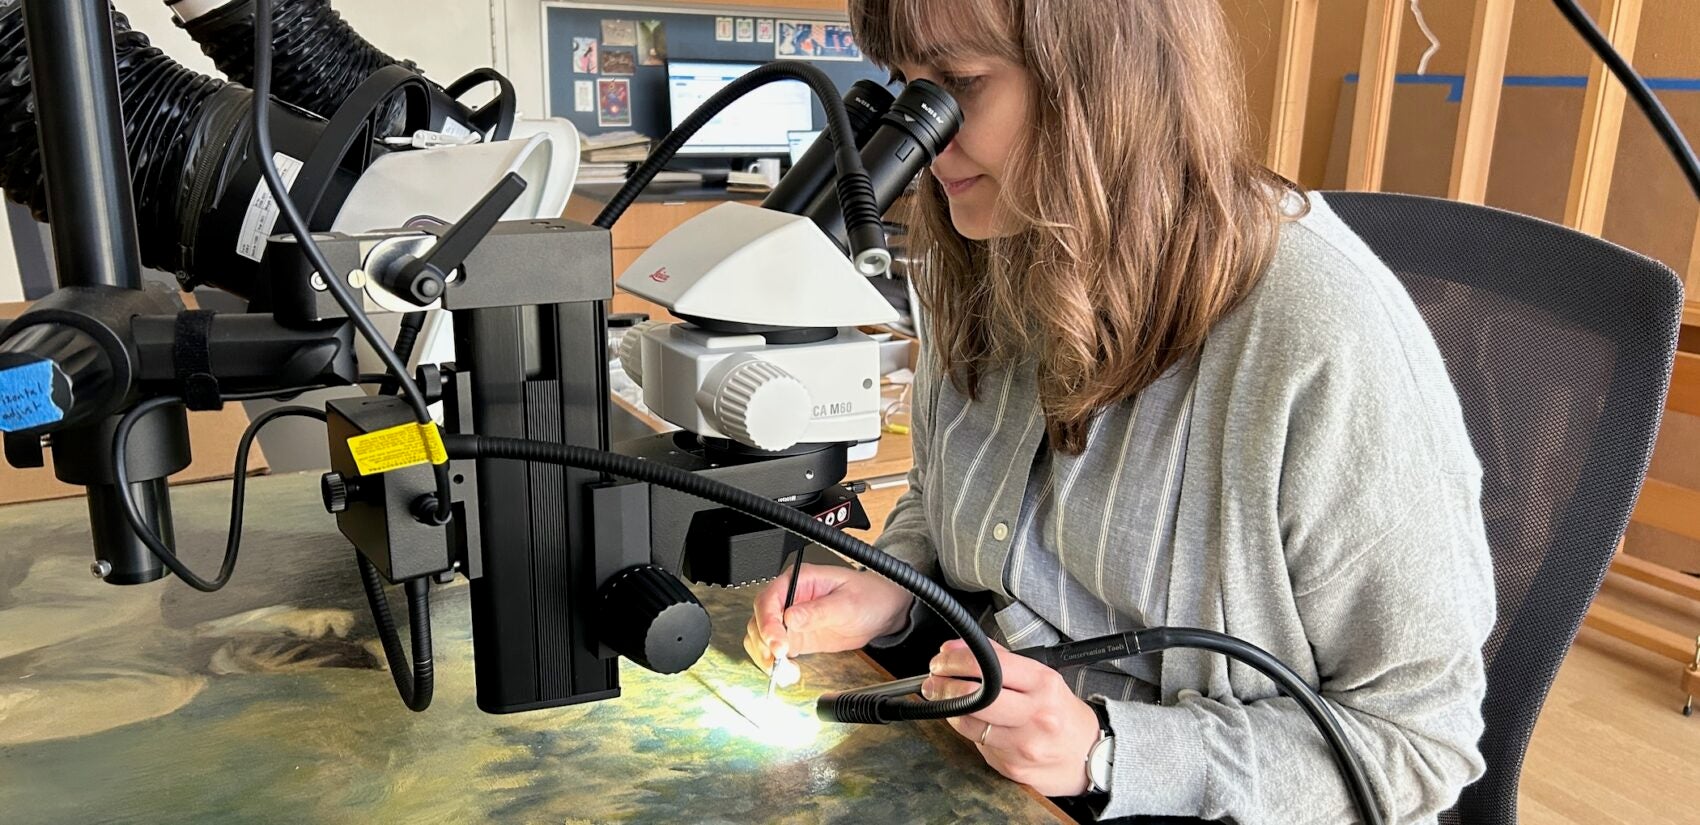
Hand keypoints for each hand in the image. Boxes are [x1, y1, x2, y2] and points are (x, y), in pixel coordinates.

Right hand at [743, 563, 913, 671]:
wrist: (883, 611)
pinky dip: (775, 664)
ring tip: (784, 671)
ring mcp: (790, 620)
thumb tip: (790, 618)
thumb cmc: (868, 596)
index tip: (777, 643)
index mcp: (798, 581)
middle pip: (759, 620)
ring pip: (761, 638)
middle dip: (764, 643)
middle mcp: (789, 599)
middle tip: (779, 660)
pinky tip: (787, 673)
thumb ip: (818, 611)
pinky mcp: (797, 638)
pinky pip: (775, 651)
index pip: (769, 599)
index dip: (767, 622)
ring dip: (765, 656)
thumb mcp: (847, 603)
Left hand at [923, 639, 1101, 797]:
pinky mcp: (1013, 768)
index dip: (957, 660)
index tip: (943, 659)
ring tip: (944, 698)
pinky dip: (968, 730)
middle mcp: (1035, 715)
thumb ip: (1000, 660)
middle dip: (944, 685)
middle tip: (934, 679)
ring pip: (969, 723)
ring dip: (948, 708)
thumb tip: (956, 648)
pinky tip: (969, 721)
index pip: (989, 666)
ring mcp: (1023, 745)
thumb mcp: (1042, 678)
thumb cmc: (1063, 714)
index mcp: (1043, 684)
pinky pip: (977, 745)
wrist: (1089, 756)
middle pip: (975, 696)